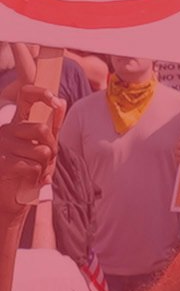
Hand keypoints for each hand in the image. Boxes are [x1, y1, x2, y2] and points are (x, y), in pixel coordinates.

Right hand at [1, 78, 56, 213]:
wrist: (9, 196)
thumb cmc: (27, 168)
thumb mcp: (41, 145)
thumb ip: (51, 126)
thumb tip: (62, 101)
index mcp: (15, 124)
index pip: (25, 95)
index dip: (41, 93)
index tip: (56, 101)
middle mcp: (6, 131)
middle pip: (42, 129)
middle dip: (52, 148)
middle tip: (47, 159)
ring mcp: (1, 146)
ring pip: (41, 151)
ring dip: (45, 166)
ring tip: (36, 172)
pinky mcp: (2, 163)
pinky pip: (33, 166)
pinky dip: (37, 176)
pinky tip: (30, 179)